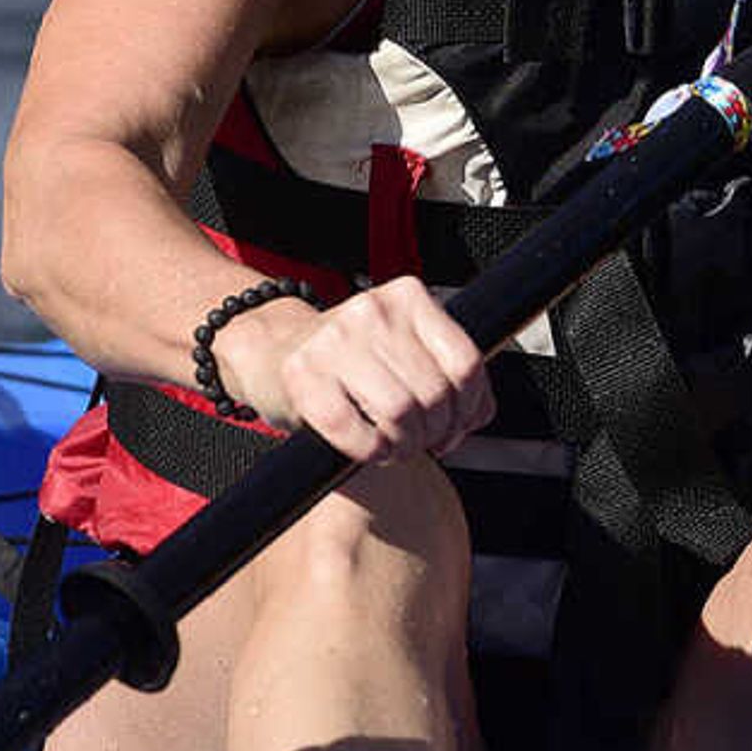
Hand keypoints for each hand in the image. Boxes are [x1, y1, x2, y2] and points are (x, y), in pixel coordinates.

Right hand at [223, 275, 495, 462]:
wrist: (271, 348)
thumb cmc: (345, 356)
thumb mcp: (402, 347)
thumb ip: (445, 371)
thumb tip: (480, 414)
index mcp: (409, 298)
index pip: (466, 361)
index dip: (469, 407)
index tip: (458, 425)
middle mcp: (374, 311)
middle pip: (434, 393)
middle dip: (436, 432)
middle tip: (422, 442)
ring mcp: (335, 340)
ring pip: (400, 412)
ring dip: (404, 446)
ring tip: (395, 447)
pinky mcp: (302, 376)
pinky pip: (354, 431)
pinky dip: (370, 451)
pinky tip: (369, 448)